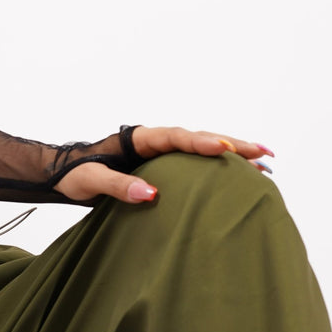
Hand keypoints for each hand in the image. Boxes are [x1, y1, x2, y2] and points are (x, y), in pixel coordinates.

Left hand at [55, 127, 273, 204]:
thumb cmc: (75, 176)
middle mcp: (155, 142)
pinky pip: (197, 165)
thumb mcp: (91, 181)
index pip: (175, 137)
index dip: (200, 142)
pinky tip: (243, 177)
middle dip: (233, 145)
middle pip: (199, 138)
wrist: (64, 175)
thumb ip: (118, 186)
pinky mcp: (165, 168)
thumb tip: (152, 194)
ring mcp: (162, 154)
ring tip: (267, 163)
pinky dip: (220, 169)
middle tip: (264, 153)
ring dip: (234, 155)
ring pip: (203, 150)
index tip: (223, 149)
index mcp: (139, 139)